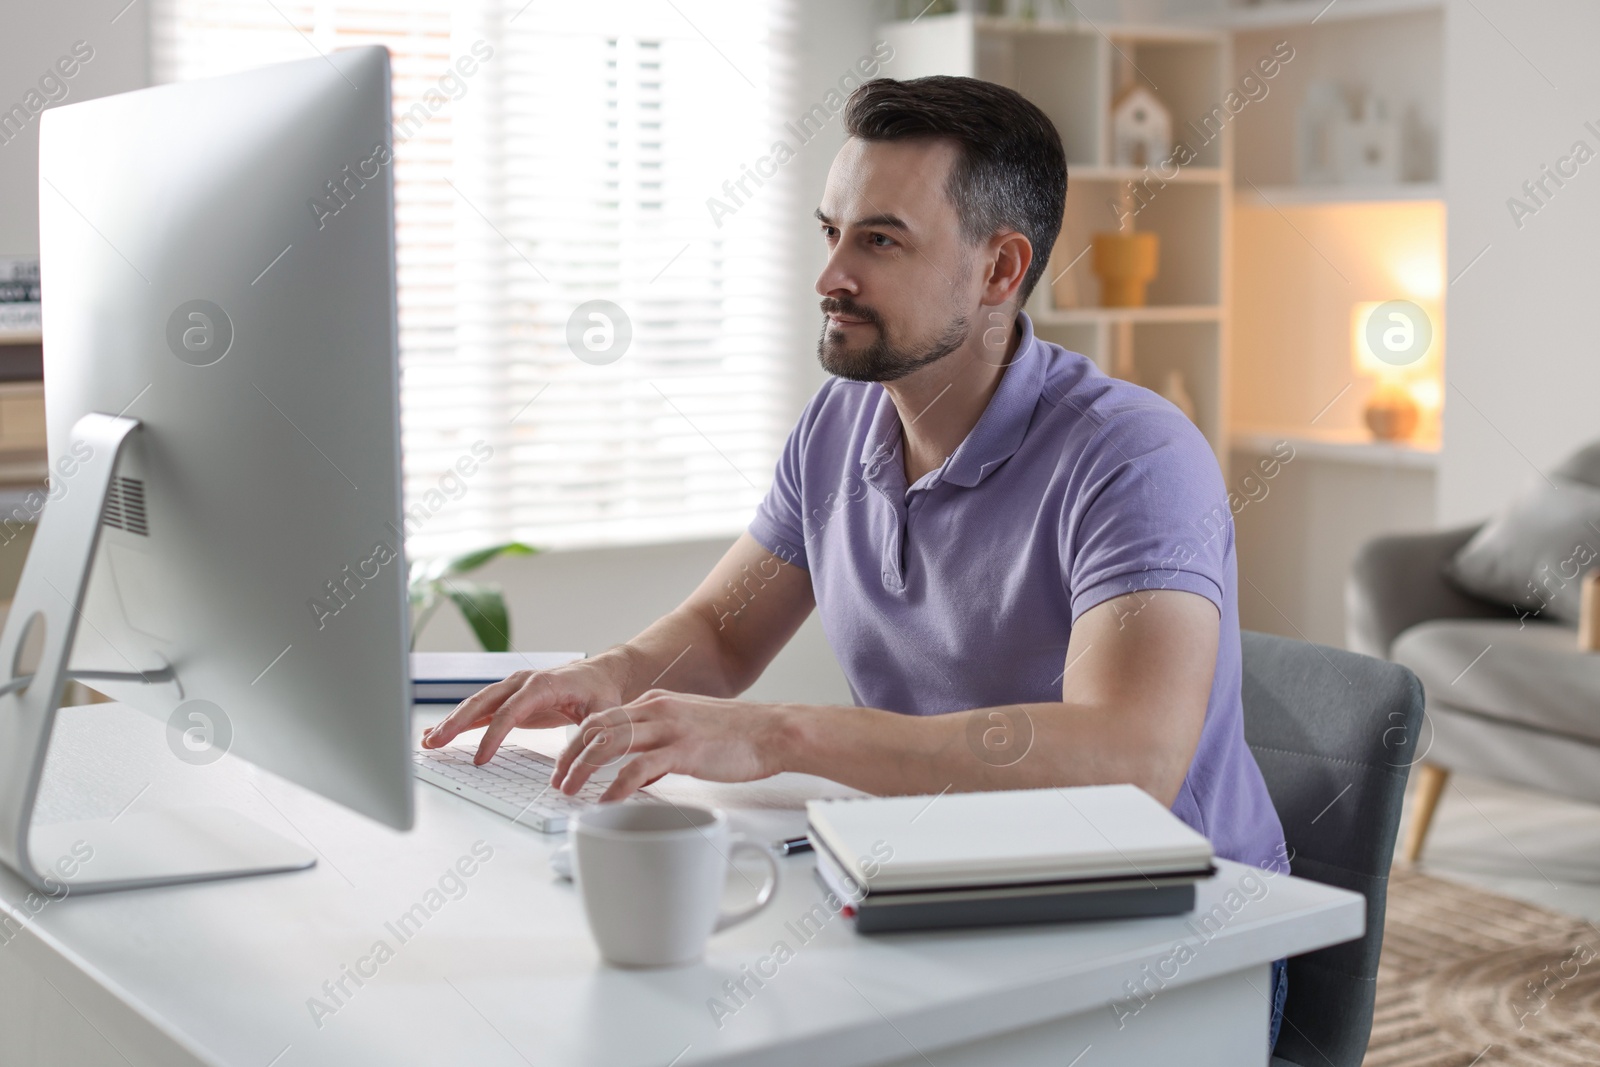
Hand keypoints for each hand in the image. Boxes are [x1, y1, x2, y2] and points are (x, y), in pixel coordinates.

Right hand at [420, 656, 626, 764]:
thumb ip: (593, 732)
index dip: (493, 735)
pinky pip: (481, 711)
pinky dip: (461, 722)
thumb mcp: (605, 711)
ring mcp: (513, 689)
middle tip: (434, 742)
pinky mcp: (510, 700)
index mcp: (542, 685)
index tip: (480, 759)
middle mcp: (522, 683)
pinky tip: (440, 733)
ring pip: (476, 705)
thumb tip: (582, 758)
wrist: (599, 675)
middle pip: (483, 702)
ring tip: (428, 741)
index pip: (510, 711)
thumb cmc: (601, 692)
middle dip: (456, 722)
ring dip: (452, 722)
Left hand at [550, 690, 787, 801]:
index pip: (603, 717)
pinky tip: (606, 800)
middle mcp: (658, 709)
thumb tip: (644, 774)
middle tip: (558, 780)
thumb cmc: (740, 735)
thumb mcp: (692, 731)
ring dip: (583, 770)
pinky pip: (638, 767)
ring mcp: (670, 728)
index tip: (566, 762)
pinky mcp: (683, 750)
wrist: (774, 732)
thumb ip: (664, 747)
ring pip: (609, 743)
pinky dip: (616, 786)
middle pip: (596, 727)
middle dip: (569, 755)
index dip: (578, 741)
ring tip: (569, 792)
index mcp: (657, 703)